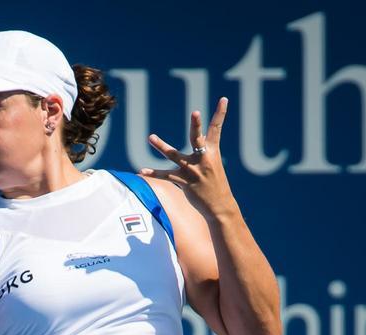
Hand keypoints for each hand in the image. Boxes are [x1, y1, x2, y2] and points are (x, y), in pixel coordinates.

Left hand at [140, 96, 236, 215]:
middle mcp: (203, 159)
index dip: (220, 113)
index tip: (223, 99)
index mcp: (212, 151)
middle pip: (197, 138)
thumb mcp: (211, 164)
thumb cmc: (215, 183)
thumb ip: (203, 151)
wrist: (219, 205)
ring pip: (175, 155)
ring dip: (162, 146)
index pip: (217, 129)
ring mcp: (193, 170)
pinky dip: (153, 173)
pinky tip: (141, 171)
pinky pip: (166, 176)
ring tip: (150, 137)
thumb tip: (201, 139)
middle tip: (195, 112)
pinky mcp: (185, 182)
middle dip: (196, 125)